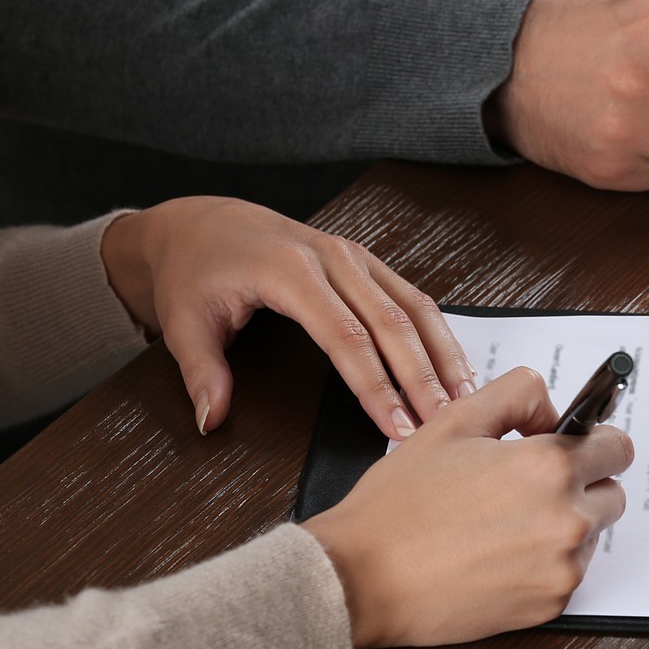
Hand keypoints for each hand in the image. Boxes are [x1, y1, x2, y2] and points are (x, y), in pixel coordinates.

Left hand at [99, 197, 473, 438]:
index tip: (394, 426)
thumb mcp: (184, 322)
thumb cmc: (193, 270)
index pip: (345, 337)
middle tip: (441, 423)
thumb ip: (202, 372)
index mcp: (290, 270)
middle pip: (392, 323)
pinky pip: (413, 297)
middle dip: (421, 378)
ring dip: (442, 355)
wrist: (199, 223)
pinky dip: (438, 334)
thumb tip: (212, 418)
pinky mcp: (366, 262)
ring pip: (415, 307)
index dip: (375, 386)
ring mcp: (355, 256)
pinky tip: (454, 367)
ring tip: (464, 400)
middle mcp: (332, 258)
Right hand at [301, 369, 630, 648]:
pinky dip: (545, 563)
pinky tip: (498, 556)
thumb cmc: (399, 504)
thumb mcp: (453, 423)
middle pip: (612, 494)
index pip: (618, 448)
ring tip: (503, 524)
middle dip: (581, 485)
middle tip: (528, 488)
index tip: (575, 448)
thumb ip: (516, 395)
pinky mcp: (550, 605)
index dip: (595, 443)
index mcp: (549, 466)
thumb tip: (554, 409)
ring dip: (565, 526)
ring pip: (591, 536)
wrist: (361, 579)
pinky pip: (568, 573)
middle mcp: (567, 518)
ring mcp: (562, 566)